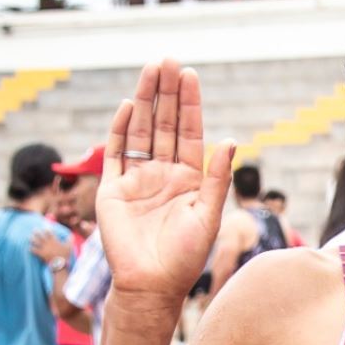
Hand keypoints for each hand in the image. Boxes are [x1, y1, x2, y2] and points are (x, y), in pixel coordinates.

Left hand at [29, 229, 70, 265]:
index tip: (44, 226)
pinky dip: (32, 249)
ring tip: (30, 237)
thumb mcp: (69, 247)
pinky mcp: (41, 254)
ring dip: (33, 239)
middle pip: (41, 236)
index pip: (50, 233)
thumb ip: (70, 240)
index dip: (47, 229)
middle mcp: (48, 243)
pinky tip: (29, 248)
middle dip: (37, 232)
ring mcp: (44, 248)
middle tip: (34, 229)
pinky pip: (35, 251)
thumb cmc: (65, 255)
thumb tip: (71, 235)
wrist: (60, 263)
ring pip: (37, 242)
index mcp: (54, 241)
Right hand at [96, 60, 233, 301]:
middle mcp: (163, 173)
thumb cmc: (185, 256)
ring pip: (140, 131)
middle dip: (166, 92)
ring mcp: (137, 178)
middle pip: (163, 124)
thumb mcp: (208, 214)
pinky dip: (119, 129)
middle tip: (167, 60)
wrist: (152, 284)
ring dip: (143, 101)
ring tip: (149, 71)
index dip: (189, 104)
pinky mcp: (113, 189)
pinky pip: (115, 153)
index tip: (189, 75)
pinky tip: (125, 106)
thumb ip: (217, 178)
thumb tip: (230, 140)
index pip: (188, 131)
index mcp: (189, 178)